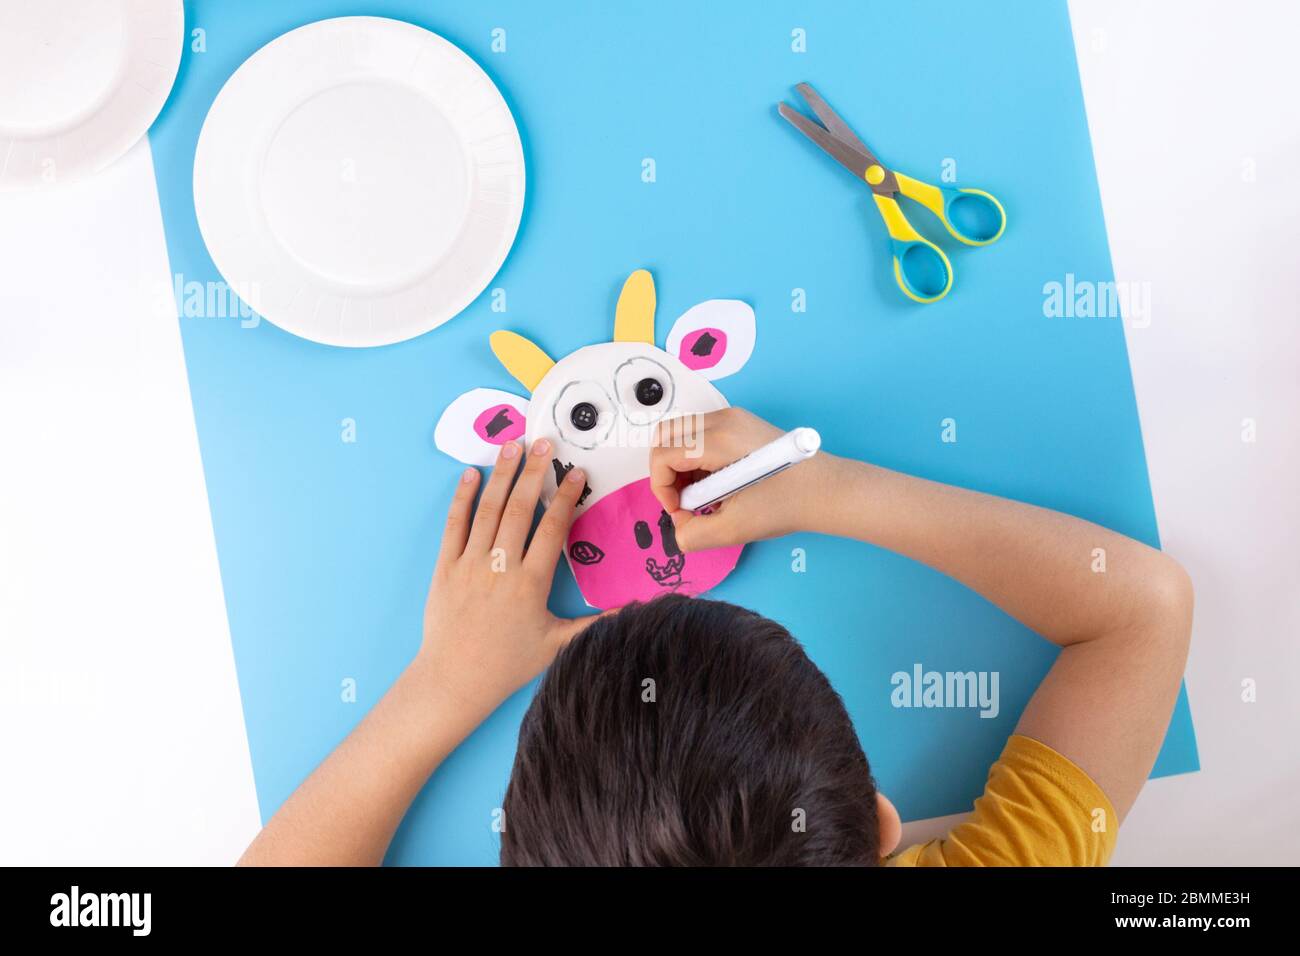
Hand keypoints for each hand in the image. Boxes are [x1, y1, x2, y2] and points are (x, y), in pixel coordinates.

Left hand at [420, 438, 598, 724]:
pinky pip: (455, 525)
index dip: (565, 497)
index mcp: (531, 582)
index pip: (552, 528)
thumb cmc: (508, 664)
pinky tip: (471, 474)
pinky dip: (462, 498)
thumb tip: (637, 612)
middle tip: (544, 441)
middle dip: (533, 472)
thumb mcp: (557, 644)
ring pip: (488, 510)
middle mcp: (501, 567)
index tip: (575, 473)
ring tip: (513, 446)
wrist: (455, 679)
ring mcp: (470, 564)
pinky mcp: (446, 567)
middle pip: (520, 509)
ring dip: (502, 475)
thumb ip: (596, 623)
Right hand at [650, 407, 839, 551]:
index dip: (661, 489)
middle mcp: (722, 420)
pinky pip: (700, 434)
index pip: (662, 455)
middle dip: (666, 473)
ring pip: (680, 434)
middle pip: (665, 436)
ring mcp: (732, 417)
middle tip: (686, 502)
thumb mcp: (734, 529)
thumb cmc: (787, 505)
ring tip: (704, 496)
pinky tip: (717, 484)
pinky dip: (696, 459)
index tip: (682, 512)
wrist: (826, 490)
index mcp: (719, 441)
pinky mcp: (739, 423)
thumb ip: (693, 534)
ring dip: (680, 467)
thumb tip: (678, 527)